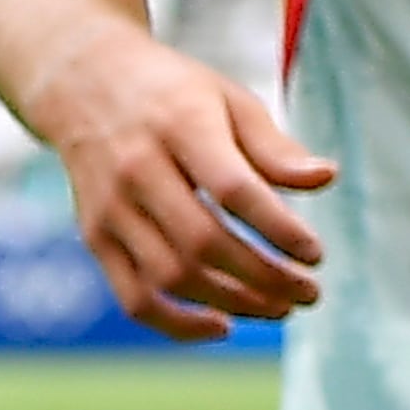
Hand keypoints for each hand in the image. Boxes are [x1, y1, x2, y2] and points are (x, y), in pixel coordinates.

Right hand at [27, 29, 331, 345]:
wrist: (83, 83)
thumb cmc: (174, 94)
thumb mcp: (230, 100)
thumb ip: (274, 147)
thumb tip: (326, 179)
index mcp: (180, 125)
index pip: (233, 189)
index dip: (279, 229)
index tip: (316, 254)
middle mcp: (138, 169)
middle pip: (203, 242)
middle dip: (264, 277)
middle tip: (309, 293)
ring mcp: (110, 208)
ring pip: (170, 276)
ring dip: (232, 303)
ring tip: (280, 308)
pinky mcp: (95, 237)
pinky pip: (133, 297)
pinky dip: (177, 324)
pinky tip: (222, 326)